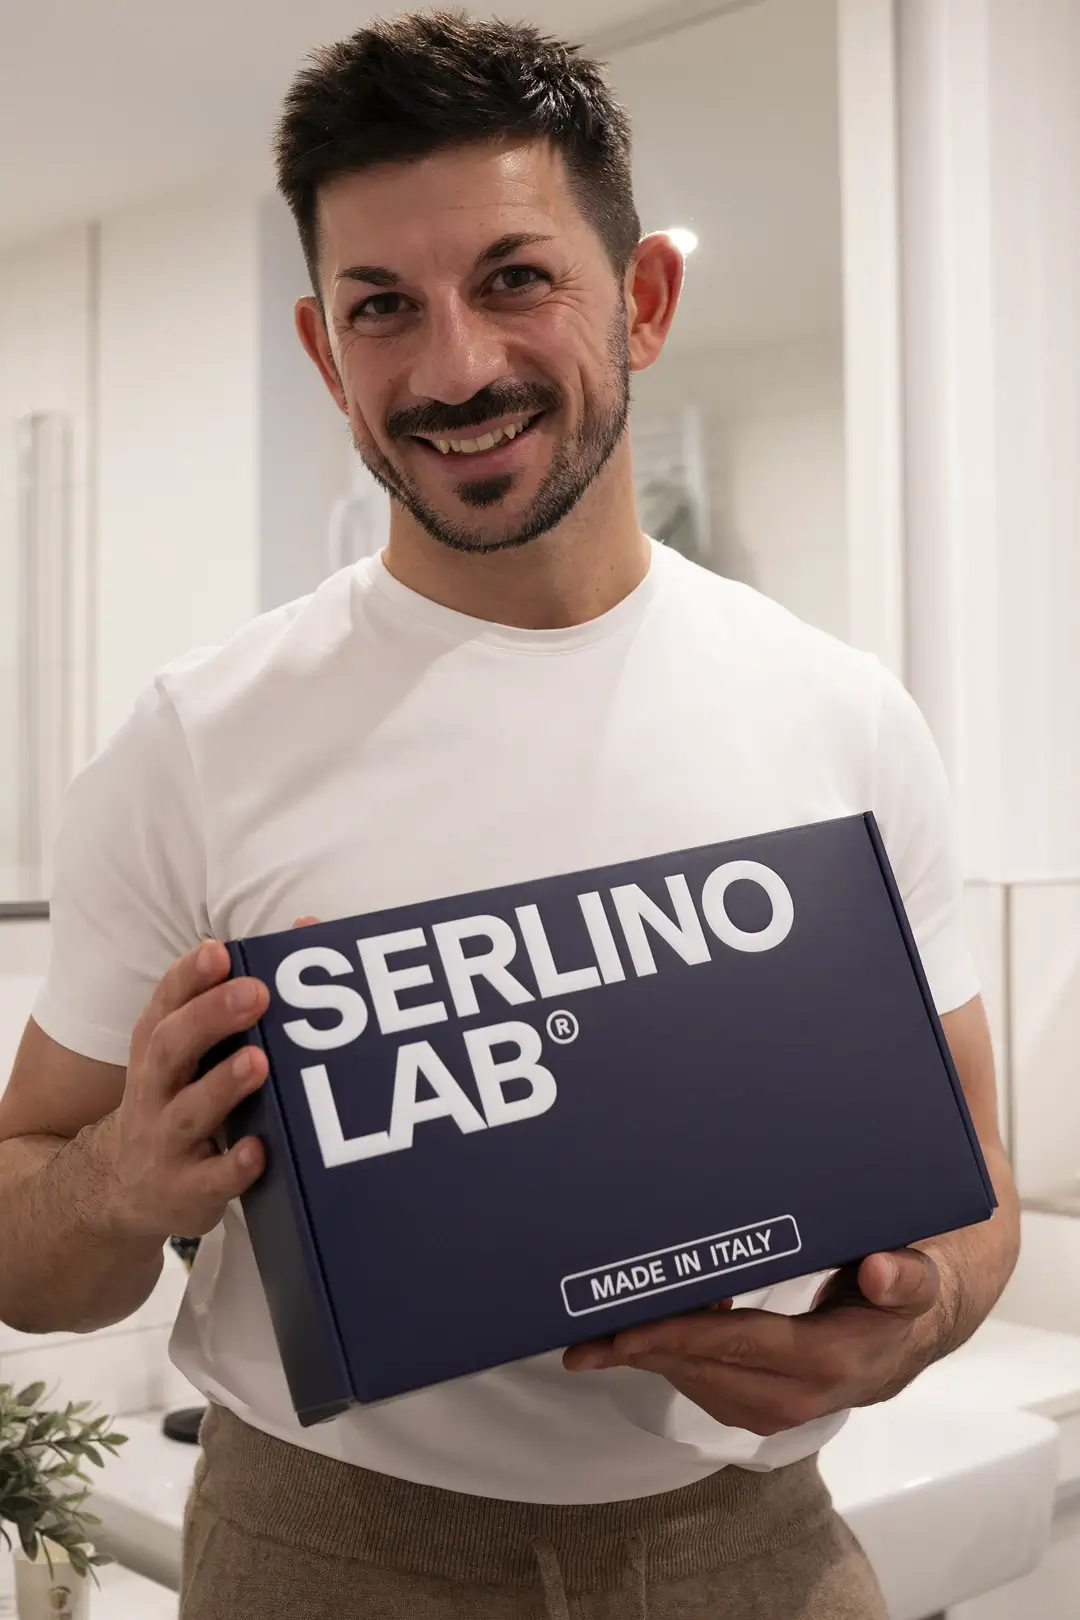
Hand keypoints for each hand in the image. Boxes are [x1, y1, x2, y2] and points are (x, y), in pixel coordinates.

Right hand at [90, 916, 315, 1243]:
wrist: (124, 1189)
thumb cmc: (180, 1099)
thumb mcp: (193, 1051)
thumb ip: (239, 995)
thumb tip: (308, 928)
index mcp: (158, 1047)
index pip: (166, 1003)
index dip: (189, 976)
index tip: (219, 952)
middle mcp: (154, 1089)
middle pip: (171, 1047)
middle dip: (211, 1017)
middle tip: (256, 993)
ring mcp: (164, 1141)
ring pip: (189, 1111)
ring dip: (222, 1086)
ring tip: (257, 1062)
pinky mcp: (183, 1190)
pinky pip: (208, 1180)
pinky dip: (232, 1167)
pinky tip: (257, 1151)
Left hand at [563, 1250, 943, 1434]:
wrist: (905, 1341)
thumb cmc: (899, 1296)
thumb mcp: (915, 1278)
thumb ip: (903, 1277)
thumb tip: (880, 1272)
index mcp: (829, 1362)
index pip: (741, 1347)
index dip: (680, 1336)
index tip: (626, 1329)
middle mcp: (796, 1398)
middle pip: (703, 1369)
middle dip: (641, 1350)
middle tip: (584, 1330)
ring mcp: (771, 1410)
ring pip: (693, 1381)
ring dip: (645, 1357)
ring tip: (597, 1330)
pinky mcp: (754, 1407)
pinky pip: (699, 1383)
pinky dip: (666, 1358)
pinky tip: (638, 1332)